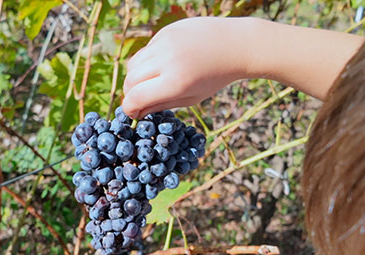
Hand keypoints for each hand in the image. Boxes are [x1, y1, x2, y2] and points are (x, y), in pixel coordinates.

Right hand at [121, 17, 254, 118]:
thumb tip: (137, 112)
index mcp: (175, 82)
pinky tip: (165, 63)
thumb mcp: (191, 97)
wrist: (234, 44)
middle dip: (131, 93)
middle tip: (140, 100)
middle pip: (130, 81)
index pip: (135, 98)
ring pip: (133, 64)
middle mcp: (166, 61)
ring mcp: (164, 43)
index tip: (134, 113)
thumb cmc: (214, 77)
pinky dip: (148, 61)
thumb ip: (162, 105)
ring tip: (151, 82)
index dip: (130, 109)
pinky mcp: (164, 31)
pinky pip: (145, 51)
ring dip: (136, 77)